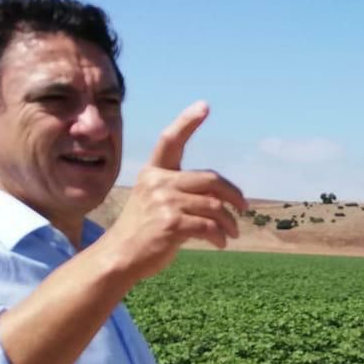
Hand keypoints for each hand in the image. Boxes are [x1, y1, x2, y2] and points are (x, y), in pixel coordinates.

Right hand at [98, 102, 247, 282]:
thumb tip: (222, 197)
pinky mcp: (171, 223)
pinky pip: (210, 226)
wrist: (120, 257)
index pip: (170, 140)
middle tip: (243, 207)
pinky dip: (220, 236)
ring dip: (229, 222)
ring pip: (215, 206)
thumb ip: (179, 192)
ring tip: (232, 232)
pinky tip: (220, 243)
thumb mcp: (155, 202)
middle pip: (211, 179)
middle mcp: (158, 182)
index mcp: (153, 173)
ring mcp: (164, 202)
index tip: (204, 105)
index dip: (187, 122)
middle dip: (233, 195)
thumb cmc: (143, 232)